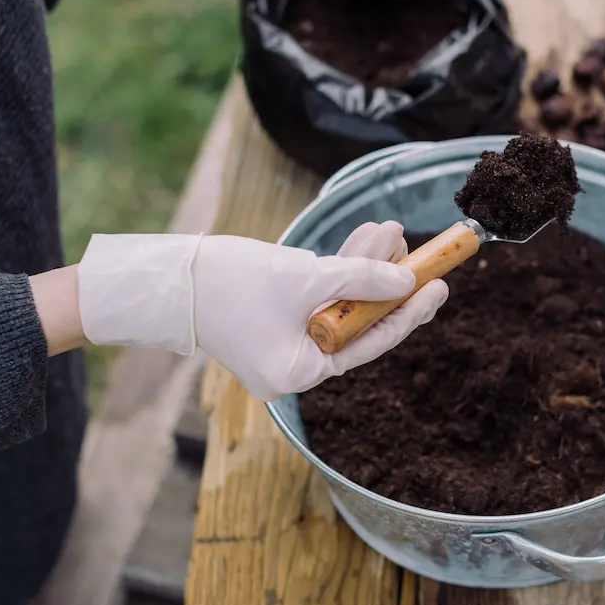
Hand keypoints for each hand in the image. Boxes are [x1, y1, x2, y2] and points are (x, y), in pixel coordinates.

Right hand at [77, 223, 447, 400]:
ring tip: (393, 230)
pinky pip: (319, 295)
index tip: (438, 286)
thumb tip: (407, 282)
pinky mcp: (277, 318)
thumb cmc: (229, 282)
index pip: (370, 344)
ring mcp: (285, 342)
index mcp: (300, 373)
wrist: (166, 277)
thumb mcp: (306, 277)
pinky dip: (339, 268)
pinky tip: (365, 237)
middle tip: (426, 257)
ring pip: (341, 303)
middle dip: (387, 282)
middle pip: (359, 323)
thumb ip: (360, 279)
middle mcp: (295, 365)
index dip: (407, 313)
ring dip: (365, 265)